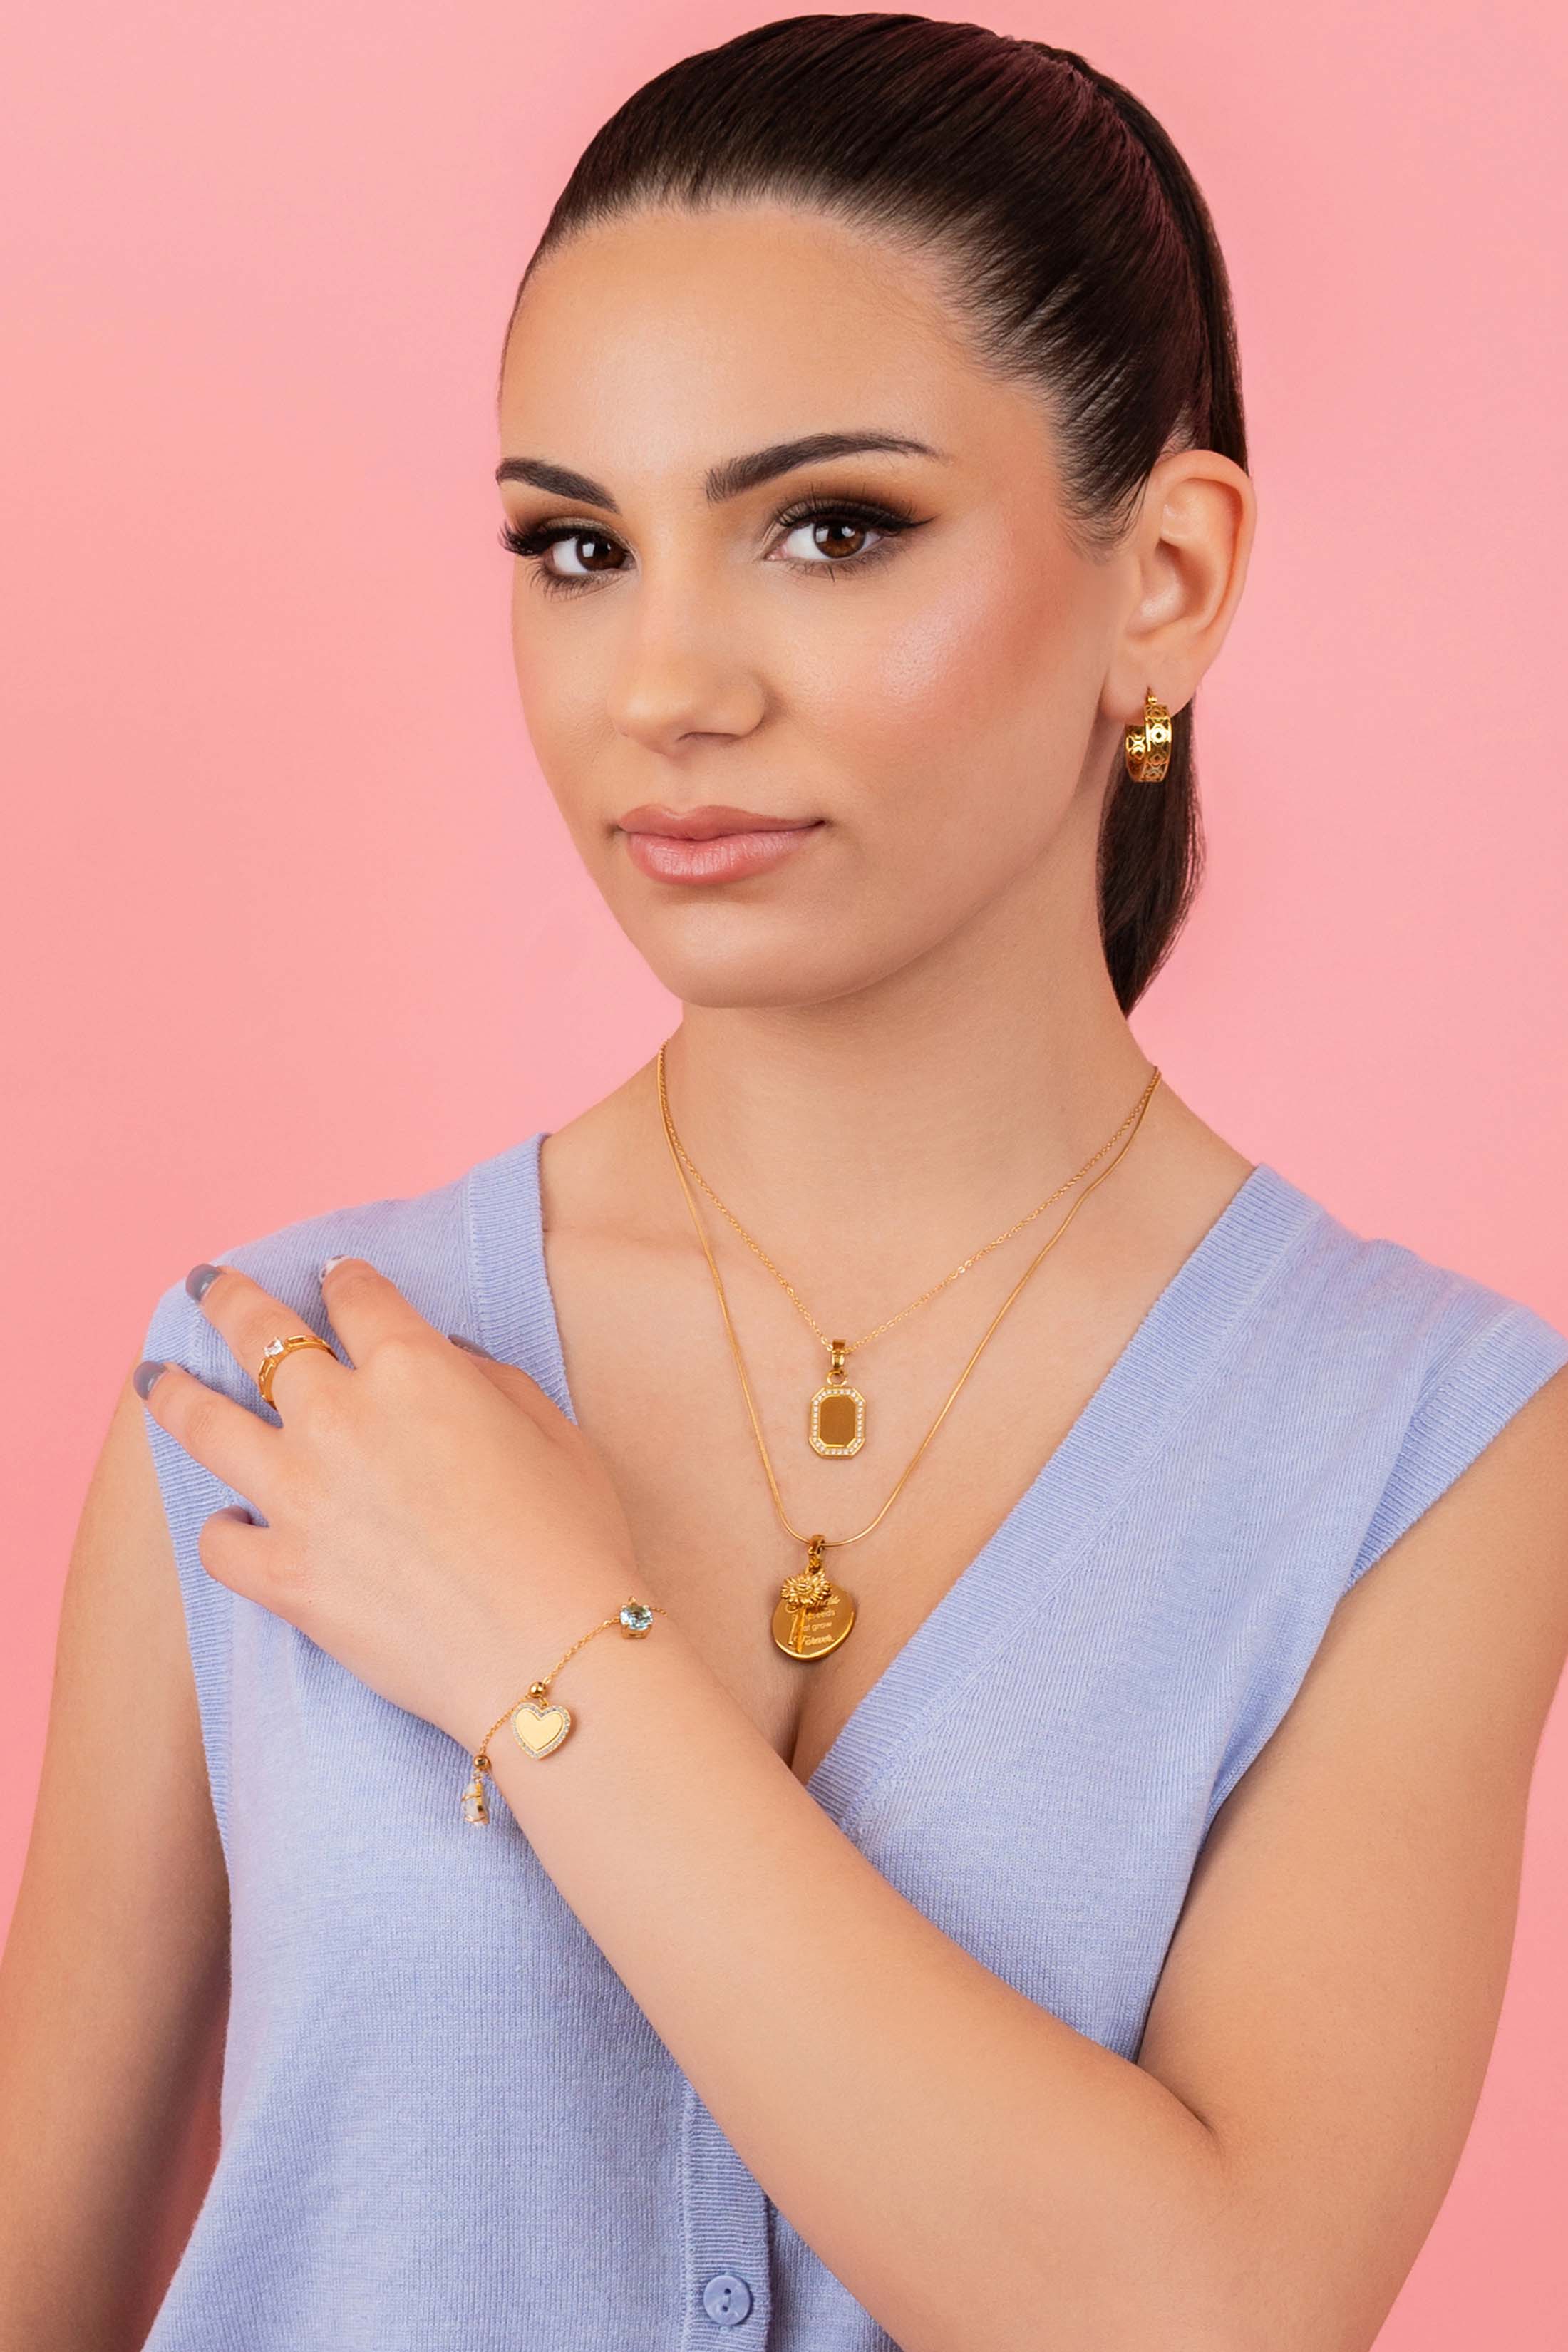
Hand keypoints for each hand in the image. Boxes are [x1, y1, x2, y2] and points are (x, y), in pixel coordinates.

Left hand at [134, 1256, 642, 1747]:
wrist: (548, 1653)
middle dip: (225, 1297)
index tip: (331, 1278)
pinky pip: (219, 1540)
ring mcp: (300, 1496)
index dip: (342, 1279)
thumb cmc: (571, 1540)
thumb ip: (488, 1378)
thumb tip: (444, 1359)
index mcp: (414, 1368)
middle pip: (257, 1331)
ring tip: (152, 1380)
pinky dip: (221, 1528)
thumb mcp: (553, 1430)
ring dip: (173, 1393)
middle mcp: (341, 1415)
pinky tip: (229, 1521)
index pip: (354, 1295)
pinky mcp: (283, 1576)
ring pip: (203, 1423)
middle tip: (203, 1284)